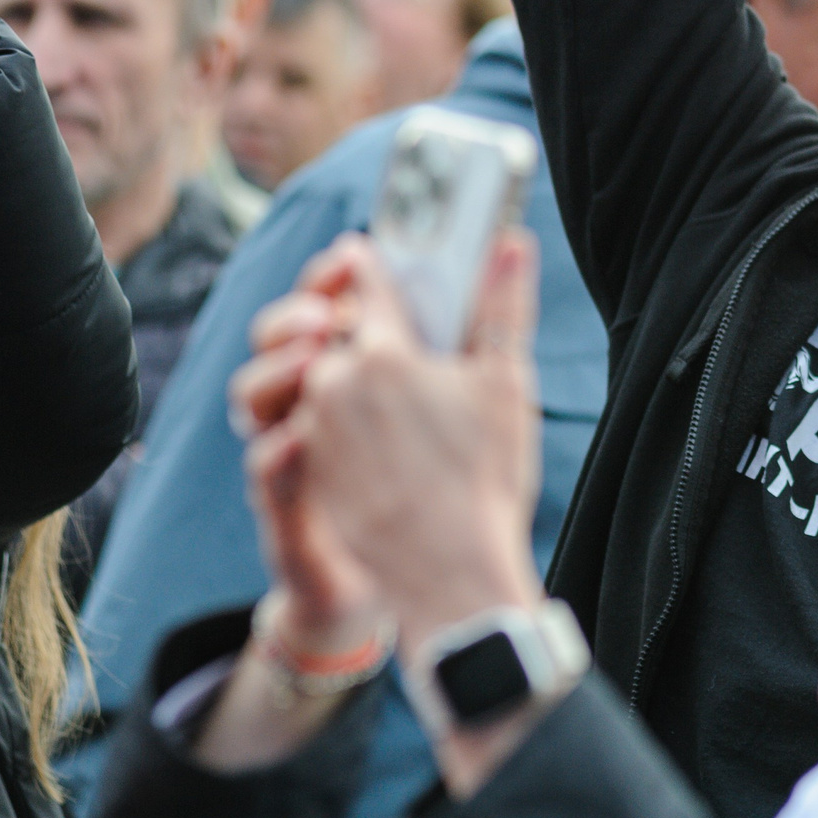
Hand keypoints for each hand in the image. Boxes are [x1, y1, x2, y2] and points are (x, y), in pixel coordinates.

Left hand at [277, 232, 545, 647]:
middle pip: (327, 330)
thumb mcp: (505, 385)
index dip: (369, 265)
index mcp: (381, 354)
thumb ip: (503, 306)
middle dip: (343, 316)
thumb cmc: (484, 479)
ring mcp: (313, 433)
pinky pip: (305, 426)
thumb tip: (512, 241)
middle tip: (371, 318)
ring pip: (312, 379)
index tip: (366, 251)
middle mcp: (332, 386)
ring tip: (367, 378)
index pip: (366, 287)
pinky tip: (363, 433)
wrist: (449, 576)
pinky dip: (326, 416)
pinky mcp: (305, 474)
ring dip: (332, 370)